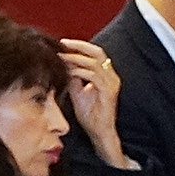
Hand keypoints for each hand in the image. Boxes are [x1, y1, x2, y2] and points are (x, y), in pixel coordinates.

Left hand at [55, 38, 124, 166]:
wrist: (98, 132)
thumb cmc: (90, 113)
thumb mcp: (78, 90)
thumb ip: (73, 75)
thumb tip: (63, 62)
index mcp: (106, 75)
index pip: (95, 53)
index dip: (80, 46)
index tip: (63, 43)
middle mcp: (112, 77)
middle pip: (97, 52)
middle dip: (79, 46)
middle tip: (62, 44)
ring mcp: (111, 84)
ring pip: (95, 63)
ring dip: (76, 58)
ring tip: (62, 57)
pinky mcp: (108, 93)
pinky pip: (94, 76)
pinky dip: (81, 71)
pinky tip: (69, 71)